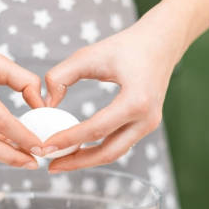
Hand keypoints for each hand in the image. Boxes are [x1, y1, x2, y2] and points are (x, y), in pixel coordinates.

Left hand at [43, 17, 177, 172]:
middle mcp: (146, 118)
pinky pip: (119, 144)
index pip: (97, 129)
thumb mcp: (89, 55)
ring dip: (86, 160)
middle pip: (108, 152)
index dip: (69, 140)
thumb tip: (46, 103)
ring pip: (114, 152)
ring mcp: (149, 125)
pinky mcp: (146, 126)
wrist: (162, 43)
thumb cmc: (126, 46)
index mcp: (136, 101)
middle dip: (77, 162)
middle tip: (50, 165)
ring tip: (59, 160)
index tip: (46, 146)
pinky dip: (97, 150)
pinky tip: (77, 149)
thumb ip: (61, 76)